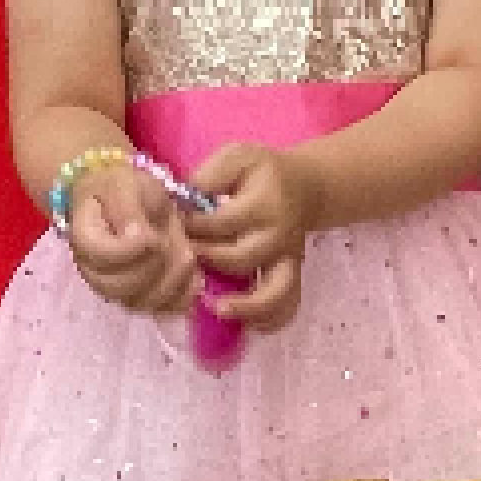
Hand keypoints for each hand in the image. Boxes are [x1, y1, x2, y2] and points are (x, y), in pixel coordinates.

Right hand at [64, 160, 198, 316]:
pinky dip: (183, 297)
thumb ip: (129, 210)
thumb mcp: (124, 184)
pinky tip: (194, 276)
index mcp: (85, 238)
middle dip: (156, 265)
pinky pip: (160, 310)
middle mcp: (93, 271)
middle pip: (121, 287)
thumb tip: (140, 238)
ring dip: (173, 281)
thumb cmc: (121, 188)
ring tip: (187, 254)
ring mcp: (115, 289)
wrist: (123, 200)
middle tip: (172, 241)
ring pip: (142, 303)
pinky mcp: (138, 297)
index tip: (153, 233)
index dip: (133, 249)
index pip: (103, 256)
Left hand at [183, 143, 317, 334]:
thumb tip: (183, 202)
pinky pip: (288, 304)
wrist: (304, 185)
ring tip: (218, 309)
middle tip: (185, 259)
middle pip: (242, 258)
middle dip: (208, 262)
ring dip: (247, 306)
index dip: (192, 226)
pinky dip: (270, 319)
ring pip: (275, 291)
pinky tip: (246, 324)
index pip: (222, 222)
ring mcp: (289, 259)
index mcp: (264, 202)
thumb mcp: (236, 156)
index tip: (176, 223)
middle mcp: (280, 234)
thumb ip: (209, 174)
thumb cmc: (261, 172)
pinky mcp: (292, 275)